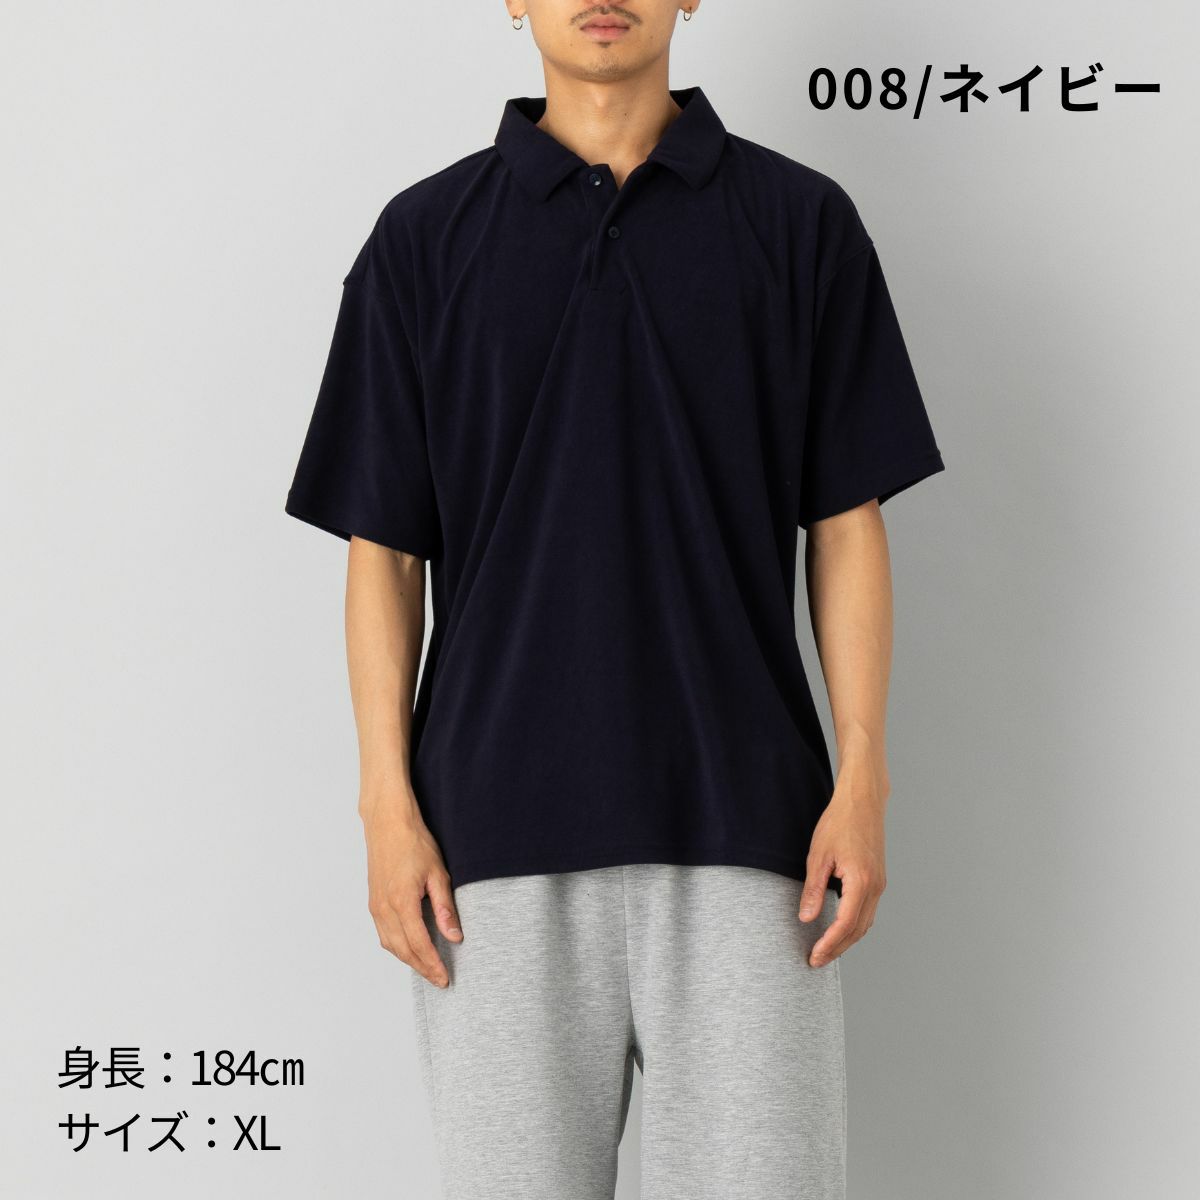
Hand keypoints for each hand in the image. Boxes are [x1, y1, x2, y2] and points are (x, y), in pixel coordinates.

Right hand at [360, 794, 462, 987]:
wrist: (388, 824)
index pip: (420, 944)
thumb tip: (455, 936)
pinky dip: (397, 947)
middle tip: (440, 980)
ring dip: (409, 960)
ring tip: (428, 968)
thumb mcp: (438, 874)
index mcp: (402, 902)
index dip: (433, 964)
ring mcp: (375, 906)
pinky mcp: (373, 902)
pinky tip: (410, 948)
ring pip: (391, 945)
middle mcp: (384, 908)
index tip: (445, 978)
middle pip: (403, 950)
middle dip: (422, 968)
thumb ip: (445, 908)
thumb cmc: (414, 843)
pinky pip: (384, 934)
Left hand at [796, 786, 886, 966]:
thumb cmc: (839, 823)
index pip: (845, 924)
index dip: (829, 944)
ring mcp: (879, 884)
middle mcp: (875, 887)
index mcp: (861, 882)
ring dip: (847, 940)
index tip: (814, 956)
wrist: (862, 802)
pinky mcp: (878, 879)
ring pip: (865, 923)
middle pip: (858, 930)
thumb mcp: (818, 856)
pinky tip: (840, 929)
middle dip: (837, 948)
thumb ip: (813, 889)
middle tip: (816, 961)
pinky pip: (868, 911)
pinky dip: (854, 926)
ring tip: (826, 950)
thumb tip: (806, 918)